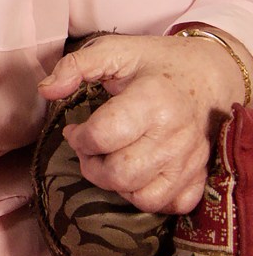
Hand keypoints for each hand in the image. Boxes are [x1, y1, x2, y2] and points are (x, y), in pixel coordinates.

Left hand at [37, 33, 240, 213]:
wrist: (210, 74)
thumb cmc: (155, 62)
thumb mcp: (113, 50)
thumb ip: (74, 66)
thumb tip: (45, 90)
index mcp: (152, 100)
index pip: (103, 136)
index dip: (78, 138)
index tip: (74, 129)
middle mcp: (174, 135)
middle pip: (120, 174)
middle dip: (90, 166)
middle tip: (88, 149)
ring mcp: (190, 160)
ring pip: (143, 197)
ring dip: (116, 185)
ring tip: (110, 161)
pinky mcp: (200, 175)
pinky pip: (171, 204)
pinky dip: (148, 197)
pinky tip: (137, 175)